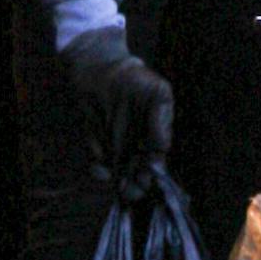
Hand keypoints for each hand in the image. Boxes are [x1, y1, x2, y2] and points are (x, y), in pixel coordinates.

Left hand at [61, 29, 174, 183]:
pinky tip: (100, 169)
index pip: (156, 160)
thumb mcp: (157, 93)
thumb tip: (163, 147)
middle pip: (139, 172)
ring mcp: (117, 147)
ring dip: (120, 183)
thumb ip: (161, 119)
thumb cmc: (133, 78)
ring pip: (120, 173)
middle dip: (137, 185)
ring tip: (119, 188)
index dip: (154, 171)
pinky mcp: (97, 145)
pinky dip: (99, 170)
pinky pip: (98, 164)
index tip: (149, 175)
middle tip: (132, 192)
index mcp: (154, 134)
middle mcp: (137, 144)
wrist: (98, 68)